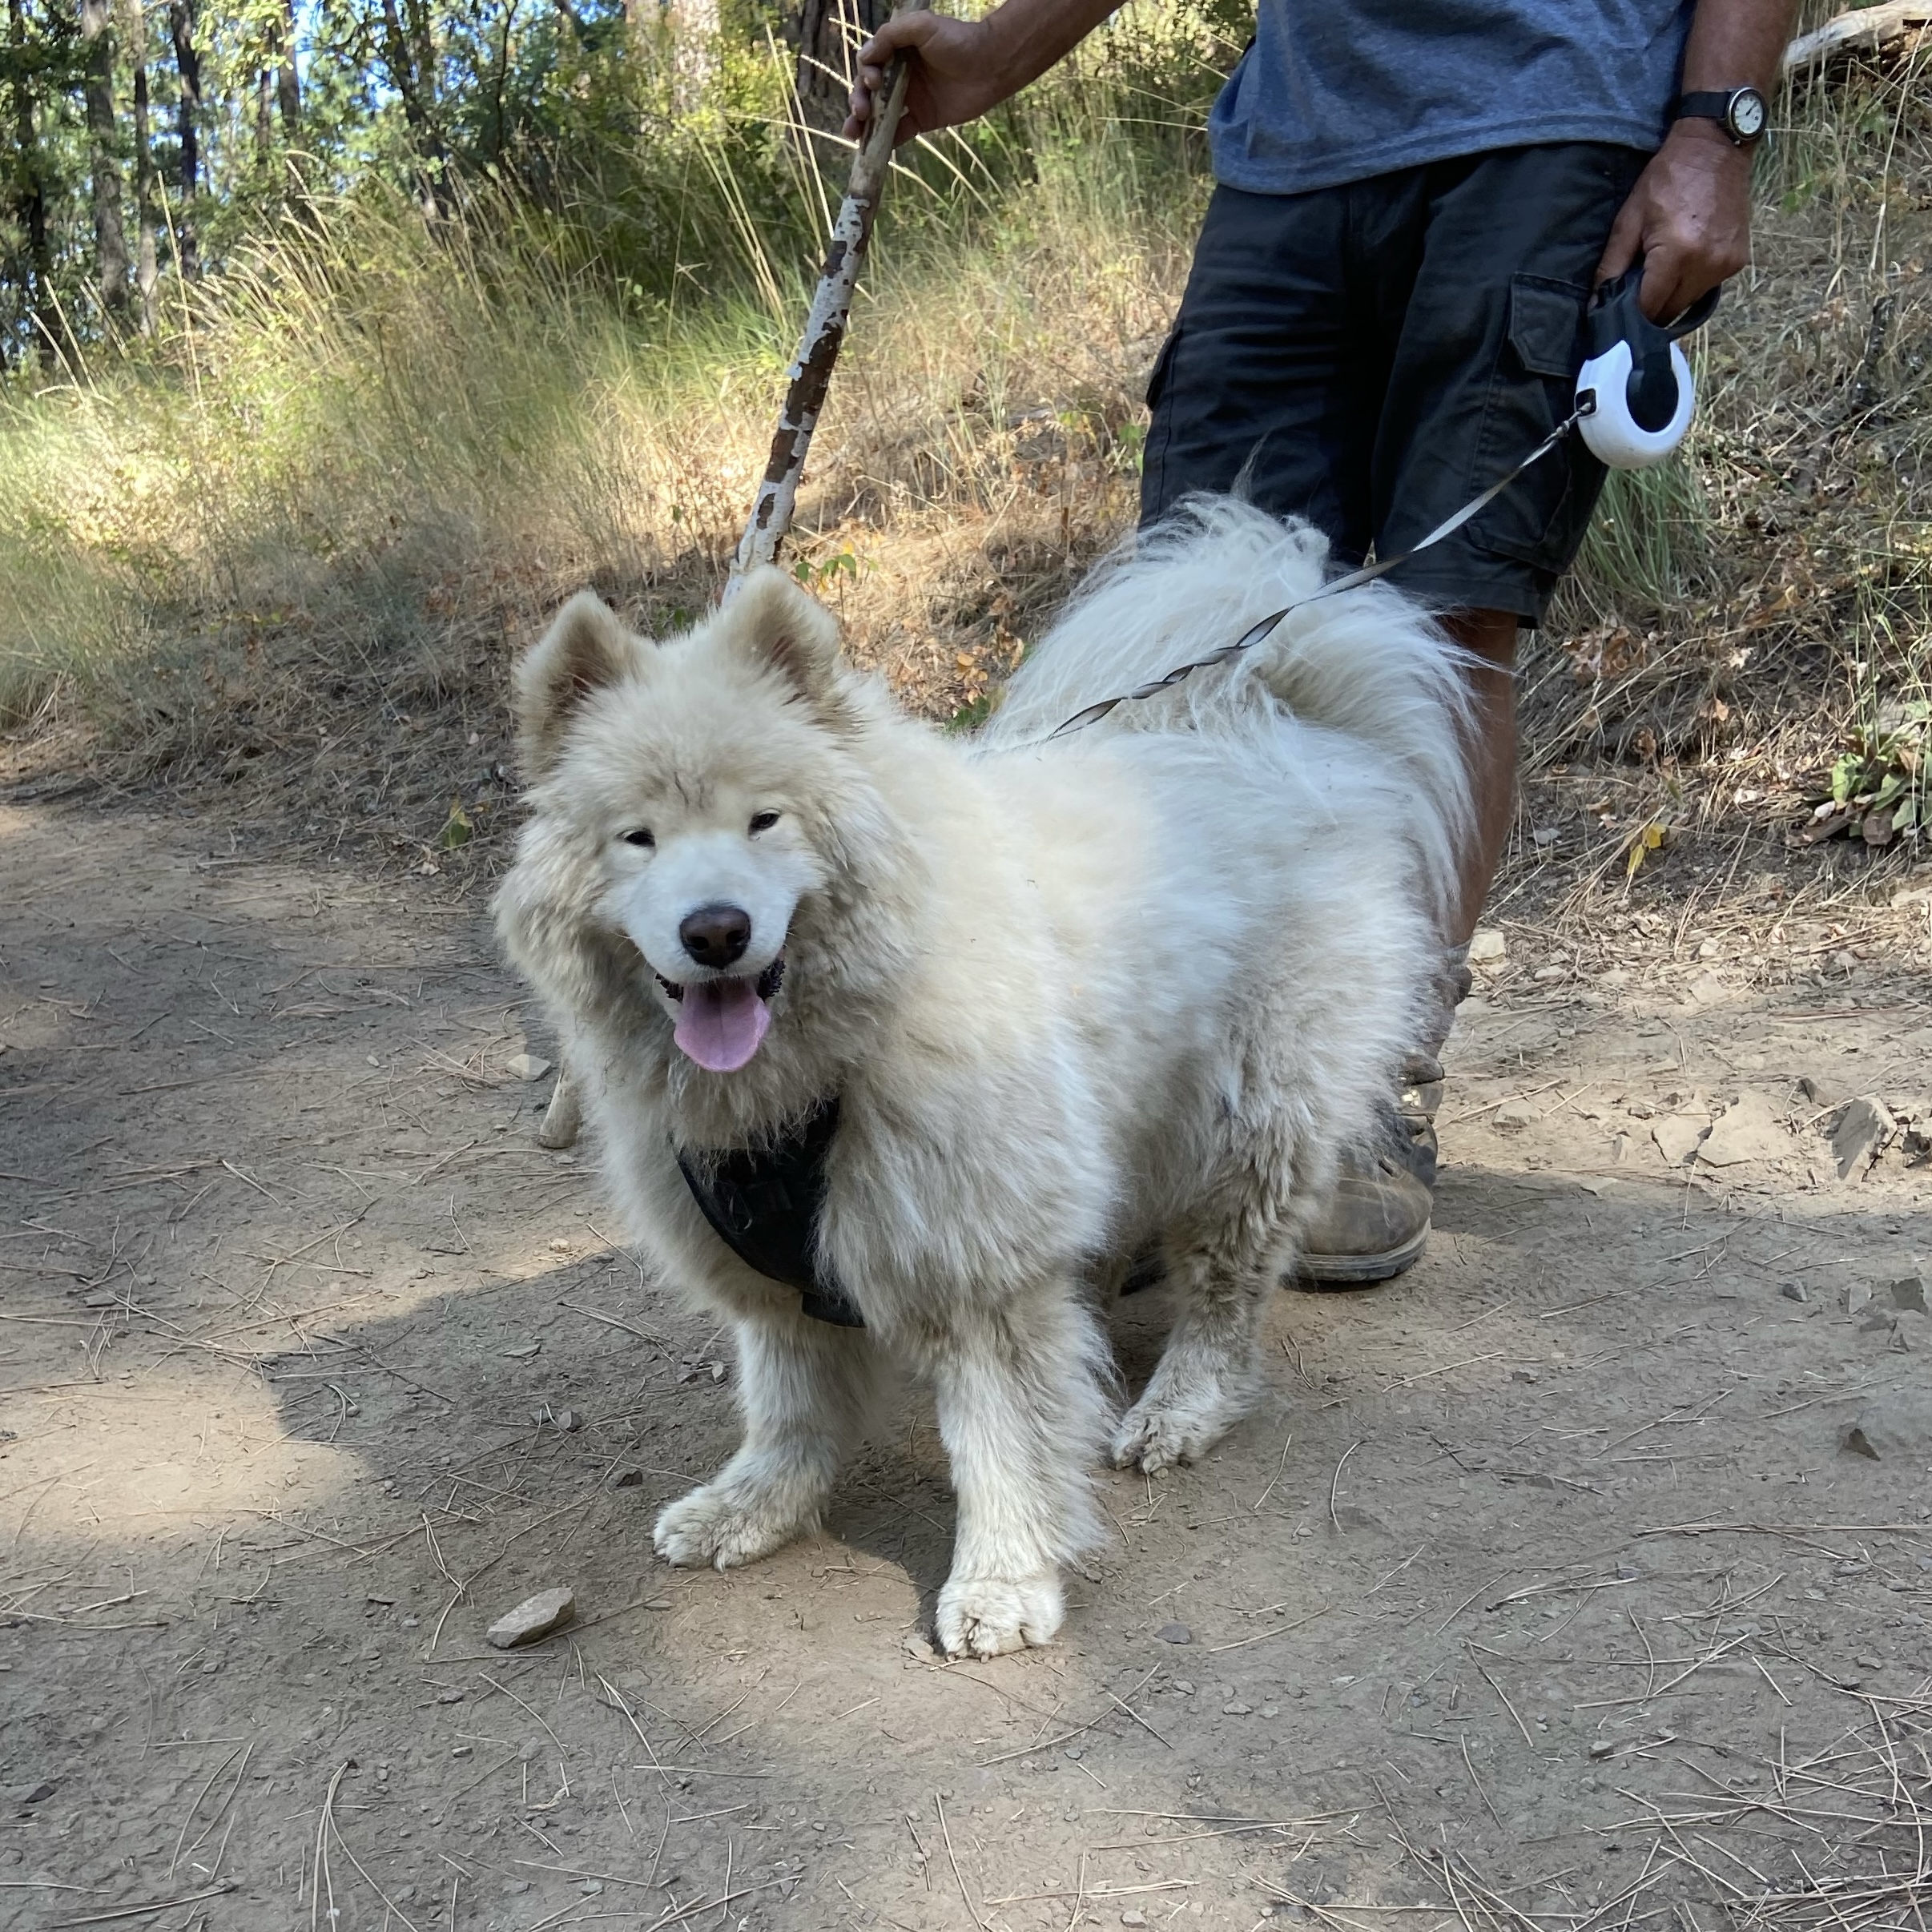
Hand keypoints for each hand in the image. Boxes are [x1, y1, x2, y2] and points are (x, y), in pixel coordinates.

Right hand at [843, 10, 1009, 142]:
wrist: (992, 65)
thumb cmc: (958, 40)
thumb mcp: (922, 26)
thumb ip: (892, 35)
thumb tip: (864, 56)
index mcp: (897, 52)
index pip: (869, 65)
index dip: (865, 75)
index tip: (873, 82)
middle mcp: (900, 76)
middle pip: (869, 92)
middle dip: (858, 102)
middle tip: (860, 112)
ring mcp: (911, 99)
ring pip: (879, 114)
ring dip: (864, 126)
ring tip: (853, 135)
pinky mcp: (923, 119)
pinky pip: (899, 132)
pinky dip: (887, 141)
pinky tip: (875, 149)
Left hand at [1595, 121, 1753, 321]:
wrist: (1715, 147)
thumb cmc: (1667, 179)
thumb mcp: (1629, 220)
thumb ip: (1611, 266)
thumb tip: (1596, 304)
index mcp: (1677, 255)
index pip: (1649, 309)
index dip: (1630, 315)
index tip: (1617, 312)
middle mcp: (1707, 265)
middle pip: (1670, 311)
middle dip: (1650, 307)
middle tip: (1636, 289)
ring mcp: (1727, 264)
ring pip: (1689, 303)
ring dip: (1672, 295)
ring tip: (1662, 268)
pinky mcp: (1739, 260)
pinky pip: (1707, 287)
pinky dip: (1692, 282)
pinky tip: (1684, 259)